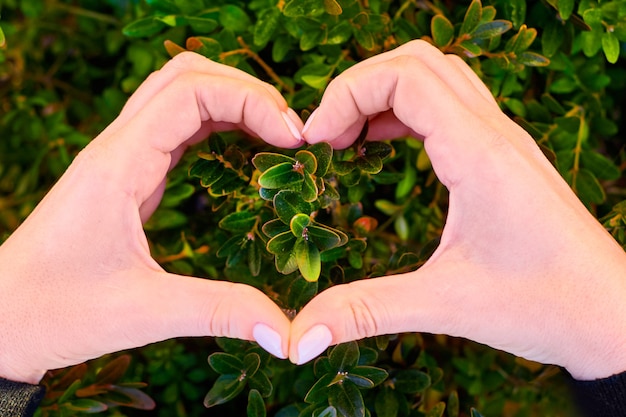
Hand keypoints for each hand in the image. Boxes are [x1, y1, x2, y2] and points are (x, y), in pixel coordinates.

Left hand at [0, 52, 302, 383]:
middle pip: (187, 76)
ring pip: (180, 95)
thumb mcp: (142, 312)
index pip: (190, 92)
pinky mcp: (127, 174)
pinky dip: (217, 126)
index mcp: (119, 164)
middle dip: (247, 92)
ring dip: (232, 103)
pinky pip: (176, 128)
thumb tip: (286, 332)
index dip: (250, 102)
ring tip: (277, 137)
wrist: (1, 320)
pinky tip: (243, 153)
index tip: (293, 140)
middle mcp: (118, 147)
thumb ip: (219, 311)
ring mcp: (121, 157)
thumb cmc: (55, 312)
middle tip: (291, 134)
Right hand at [291, 40, 625, 380]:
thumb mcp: (446, 305)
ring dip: (384, 93)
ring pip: (437, 75)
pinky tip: (383, 143)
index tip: (315, 140)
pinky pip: (450, 105)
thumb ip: (367, 311)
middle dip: (358, 86)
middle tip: (326, 135)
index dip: (346, 95)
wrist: (612, 316)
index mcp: (480, 154)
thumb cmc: (546, 306)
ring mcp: (504, 140)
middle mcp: (495, 133)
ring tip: (347, 137)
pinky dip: (406, 111)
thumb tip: (303, 336)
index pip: (404, 76)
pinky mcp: (504, 156)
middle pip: (417, 61)